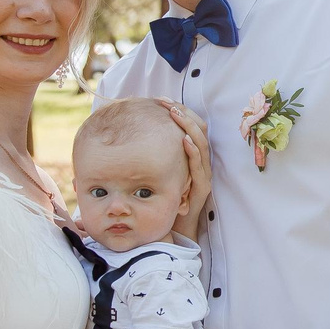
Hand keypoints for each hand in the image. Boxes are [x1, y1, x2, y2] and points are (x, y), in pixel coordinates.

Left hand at [159, 100, 211, 237]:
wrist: (174, 228)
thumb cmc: (162, 199)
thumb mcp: (156, 172)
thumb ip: (149, 156)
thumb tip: (126, 136)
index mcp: (190, 157)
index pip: (190, 127)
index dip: (179, 111)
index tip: (163, 100)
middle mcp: (200, 163)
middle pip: (198, 130)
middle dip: (183, 113)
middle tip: (166, 102)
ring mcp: (202, 175)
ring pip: (201, 144)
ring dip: (188, 126)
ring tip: (175, 113)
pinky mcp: (201, 188)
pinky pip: (199, 166)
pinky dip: (193, 150)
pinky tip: (183, 139)